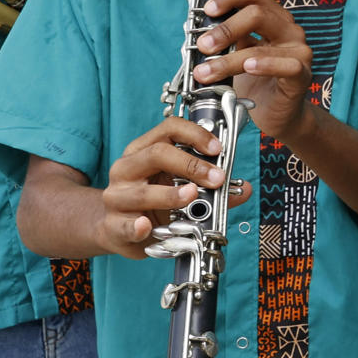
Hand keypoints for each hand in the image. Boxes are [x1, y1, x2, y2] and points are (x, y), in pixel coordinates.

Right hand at [99, 116, 251, 258]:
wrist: (115, 228)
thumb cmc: (151, 202)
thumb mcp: (178, 187)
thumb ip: (211, 188)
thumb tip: (244, 189)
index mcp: (144, 151)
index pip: (169, 129)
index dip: (195, 135)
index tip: (218, 149)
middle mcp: (127, 169)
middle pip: (157, 154)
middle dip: (191, 165)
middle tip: (216, 178)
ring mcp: (117, 197)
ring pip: (142, 192)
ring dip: (171, 194)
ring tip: (192, 196)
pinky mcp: (113, 226)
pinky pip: (124, 225)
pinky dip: (136, 226)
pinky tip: (146, 226)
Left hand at [193, 0, 315, 140]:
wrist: (276, 114)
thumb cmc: (256, 83)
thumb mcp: (236, 53)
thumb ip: (226, 38)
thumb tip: (198, 29)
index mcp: (273, 18)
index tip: (207, 10)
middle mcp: (288, 30)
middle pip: (257, 13)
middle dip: (224, 29)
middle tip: (203, 46)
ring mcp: (299, 51)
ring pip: (263, 45)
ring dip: (229, 58)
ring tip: (207, 71)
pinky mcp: (302, 74)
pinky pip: (287, 66)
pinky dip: (264, 65)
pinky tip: (248, 68)